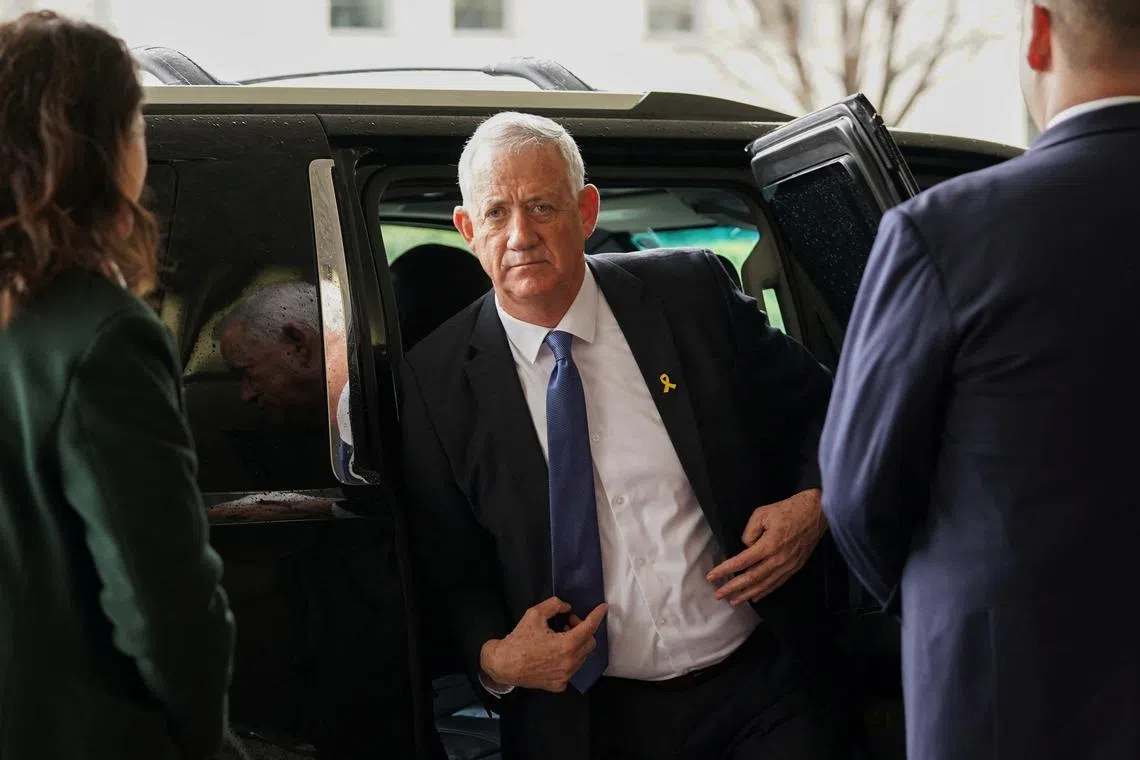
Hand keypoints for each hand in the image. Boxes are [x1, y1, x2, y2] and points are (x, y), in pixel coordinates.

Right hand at [479, 596, 607, 692]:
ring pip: (582, 657)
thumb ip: (554, 605)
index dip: (597, 616)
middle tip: (568, 623)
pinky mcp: (559, 685)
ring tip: (560, 637)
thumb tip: (567, 608)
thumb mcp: (534, 614)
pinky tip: (554, 654)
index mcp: (567, 645)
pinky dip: (568, 658)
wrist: (504, 664)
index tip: (603, 608)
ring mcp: (566, 676)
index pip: (589, 628)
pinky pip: (571, 669)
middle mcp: (570, 663)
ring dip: (576, 645)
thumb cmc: (519, 639)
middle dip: (583, 630)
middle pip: (590, 643)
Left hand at [707, 489, 826, 605]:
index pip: (741, 562)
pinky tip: (755, 597)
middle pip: (751, 579)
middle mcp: (777, 560)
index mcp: (768, 546)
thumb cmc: (787, 510)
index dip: (725, 570)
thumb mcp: (762, 514)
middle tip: (718, 595)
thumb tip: (745, 547)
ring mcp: (787, 566)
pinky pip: (777, 583)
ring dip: (747, 594)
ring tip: (733, 602)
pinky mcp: (795, 567)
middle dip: (733, 588)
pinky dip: (765, 592)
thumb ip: (749, 532)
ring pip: (764, 585)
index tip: (711, 577)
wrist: (816, 513)